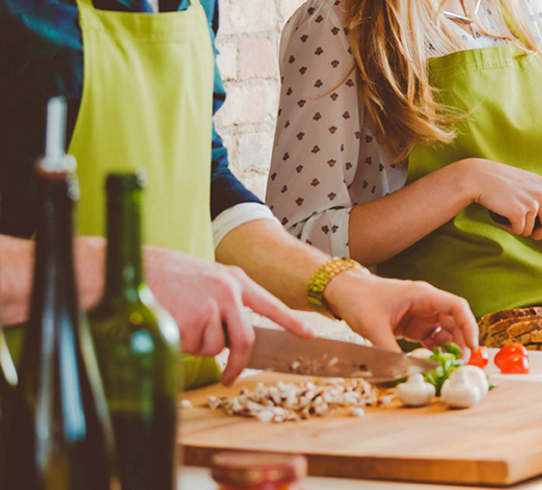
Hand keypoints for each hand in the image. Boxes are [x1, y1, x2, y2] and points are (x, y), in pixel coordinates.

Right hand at [144, 246, 317, 385]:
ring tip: (178, 321)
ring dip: (196, 346)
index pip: (270, 304)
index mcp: (234, 279)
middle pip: (245, 339)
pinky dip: (179, 344)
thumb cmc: (164, 275)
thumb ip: (224, 300)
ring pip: (213, 347)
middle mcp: (228, 291)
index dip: (291, 322)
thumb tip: (231, 334)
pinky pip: (190, 348)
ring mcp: (211, 306)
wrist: (128, 266)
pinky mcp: (191, 320)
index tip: (310, 335)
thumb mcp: (204, 278)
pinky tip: (167, 323)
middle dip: (238, 364)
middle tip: (230, 377)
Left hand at [323, 270, 478, 355]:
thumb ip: (389, 350)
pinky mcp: (412, 324)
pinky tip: (436, 363)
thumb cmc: (359, 298)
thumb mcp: (373, 326)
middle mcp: (426, 303)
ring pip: (445, 331)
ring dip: (450, 347)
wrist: (343, 292)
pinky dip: (436, 350)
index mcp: (423, 295)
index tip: (473, 346)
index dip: (469, 326)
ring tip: (450, 366)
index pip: (456, 307)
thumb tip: (401, 373)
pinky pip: (431, 338)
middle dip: (461, 342)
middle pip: (455, 321)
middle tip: (461, 364)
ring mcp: (420, 314)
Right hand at [464, 159, 541, 239]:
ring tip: (512, 218)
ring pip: (534, 231)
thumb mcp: (529, 183)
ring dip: (523, 230)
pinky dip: (511, 228)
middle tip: (531, 232)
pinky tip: (504, 218)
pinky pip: (520, 231)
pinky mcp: (520, 212)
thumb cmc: (503, 181)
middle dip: (541, 234)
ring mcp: (533, 203)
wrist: (481, 177)